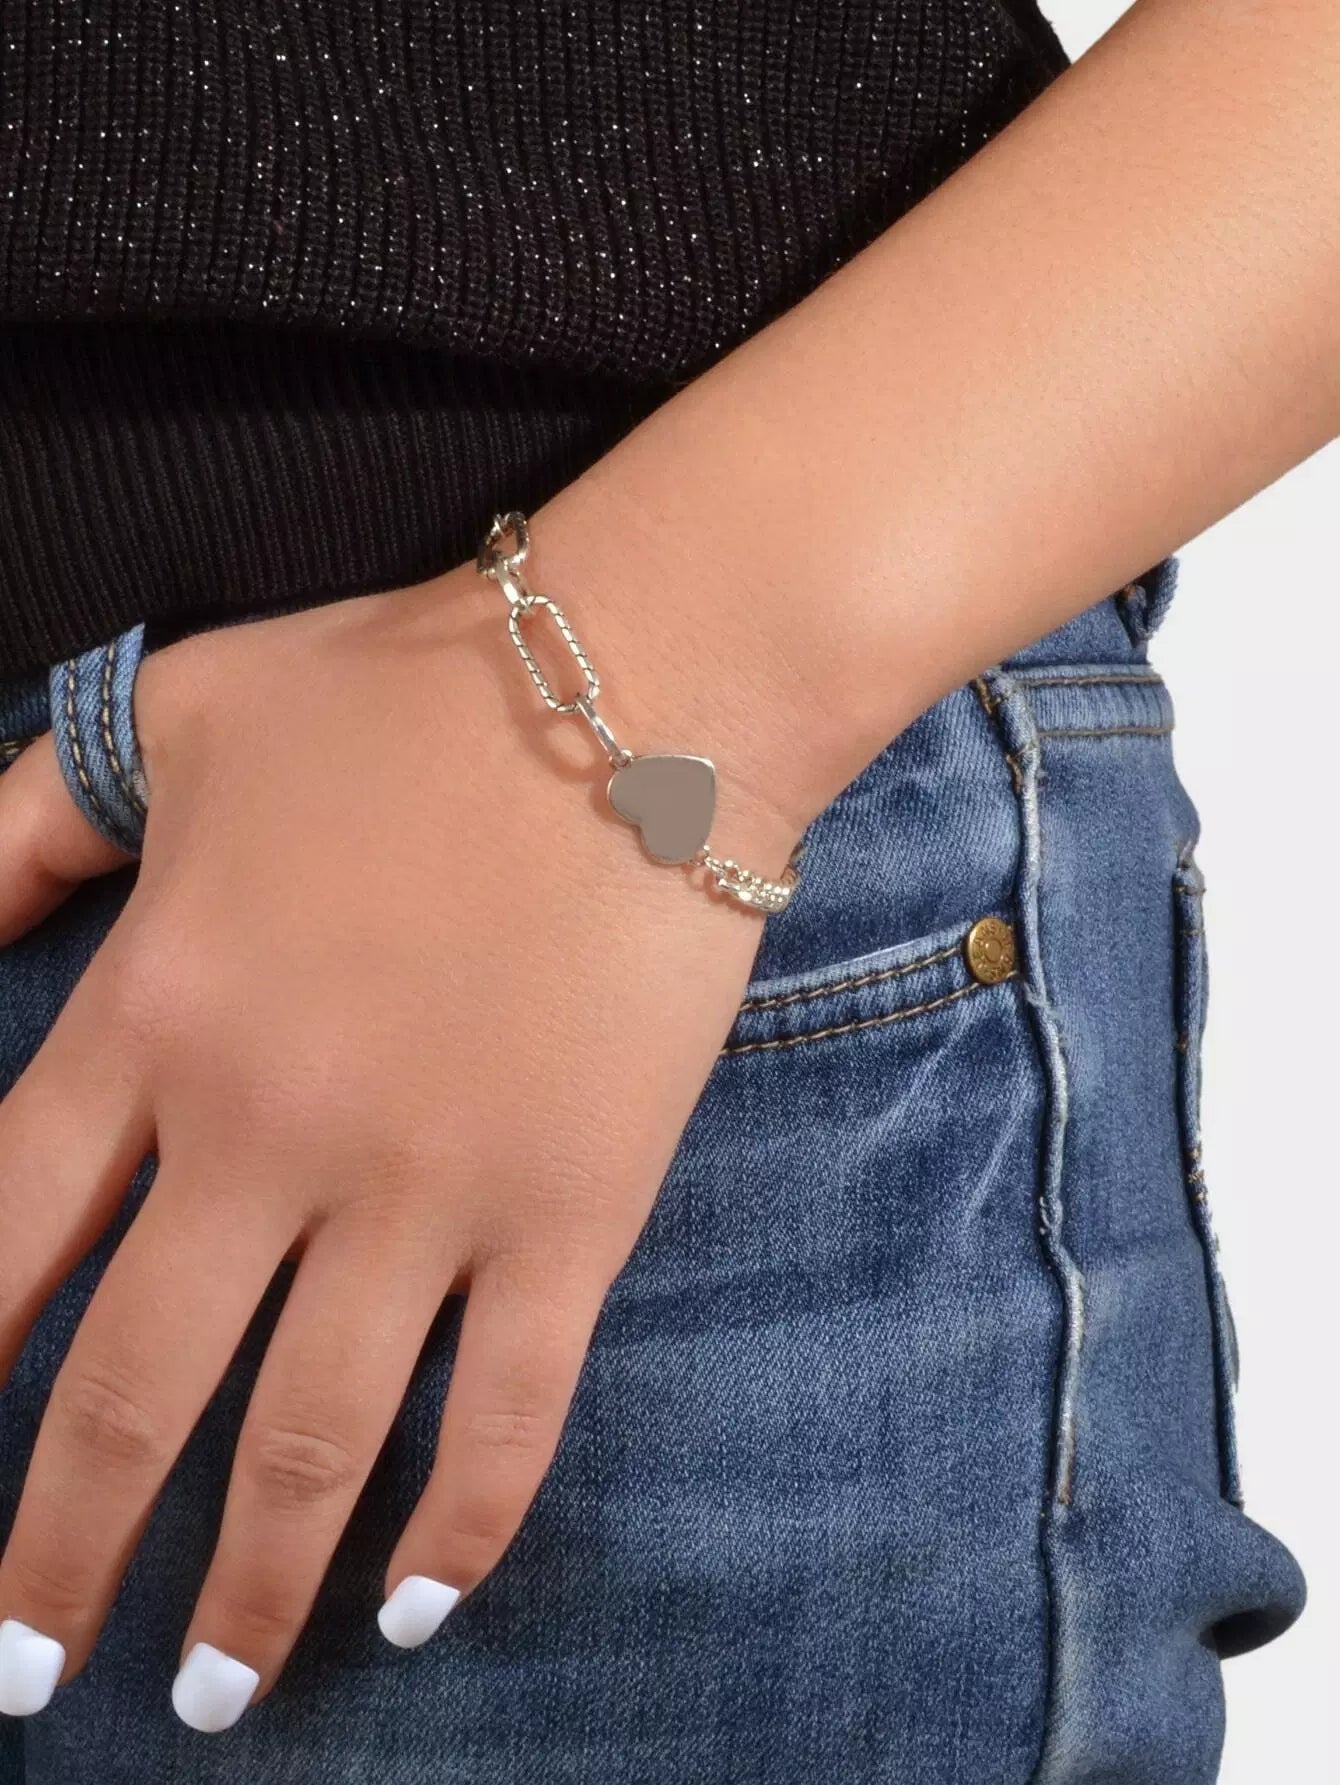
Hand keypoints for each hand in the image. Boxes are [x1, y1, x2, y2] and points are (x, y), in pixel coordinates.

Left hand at [0, 566, 800, 1726]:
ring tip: (211, 1695)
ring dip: (246, 1589)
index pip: (1, 1248)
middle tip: (21, 1675)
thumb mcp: (175, 718)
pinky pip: (506, 1411)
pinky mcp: (570, 1213)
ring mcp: (427, 1188)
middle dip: (61, 1556)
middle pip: (130, 1392)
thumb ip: (24, 817)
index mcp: (157, 1016)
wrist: (644, 694)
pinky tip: (418, 1607)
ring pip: (307, 1439)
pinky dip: (460, 1526)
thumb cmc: (404, 693)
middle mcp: (269, 1133)